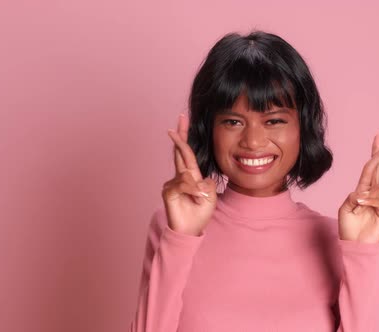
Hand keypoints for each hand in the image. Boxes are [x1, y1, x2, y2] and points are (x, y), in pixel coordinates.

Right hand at [162, 113, 216, 235]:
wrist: (192, 229)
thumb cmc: (200, 213)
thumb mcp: (210, 194)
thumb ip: (206, 182)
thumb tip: (196, 177)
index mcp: (191, 174)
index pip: (187, 151)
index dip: (185, 136)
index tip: (184, 120)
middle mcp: (180, 176)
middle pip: (180, 151)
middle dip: (181, 135)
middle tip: (181, 118)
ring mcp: (172, 183)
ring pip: (187, 173)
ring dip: (197, 186)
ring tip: (199, 198)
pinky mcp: (168, 191)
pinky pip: (183, 183)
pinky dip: (192, 190)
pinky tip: (195, 198)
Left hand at [338, 133, 378, 243]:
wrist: (354, 245)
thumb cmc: (348, 227)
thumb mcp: (345, 208)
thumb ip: (354, 196)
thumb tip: (365, 192)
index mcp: (363, 191)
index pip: (370, 170)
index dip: (374, 154)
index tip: (378, 138)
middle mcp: (374, 195)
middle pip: (378, 172)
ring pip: (377, 189)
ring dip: (367, 194)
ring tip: (358, 204)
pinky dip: (371, 201)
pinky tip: (363, 205)